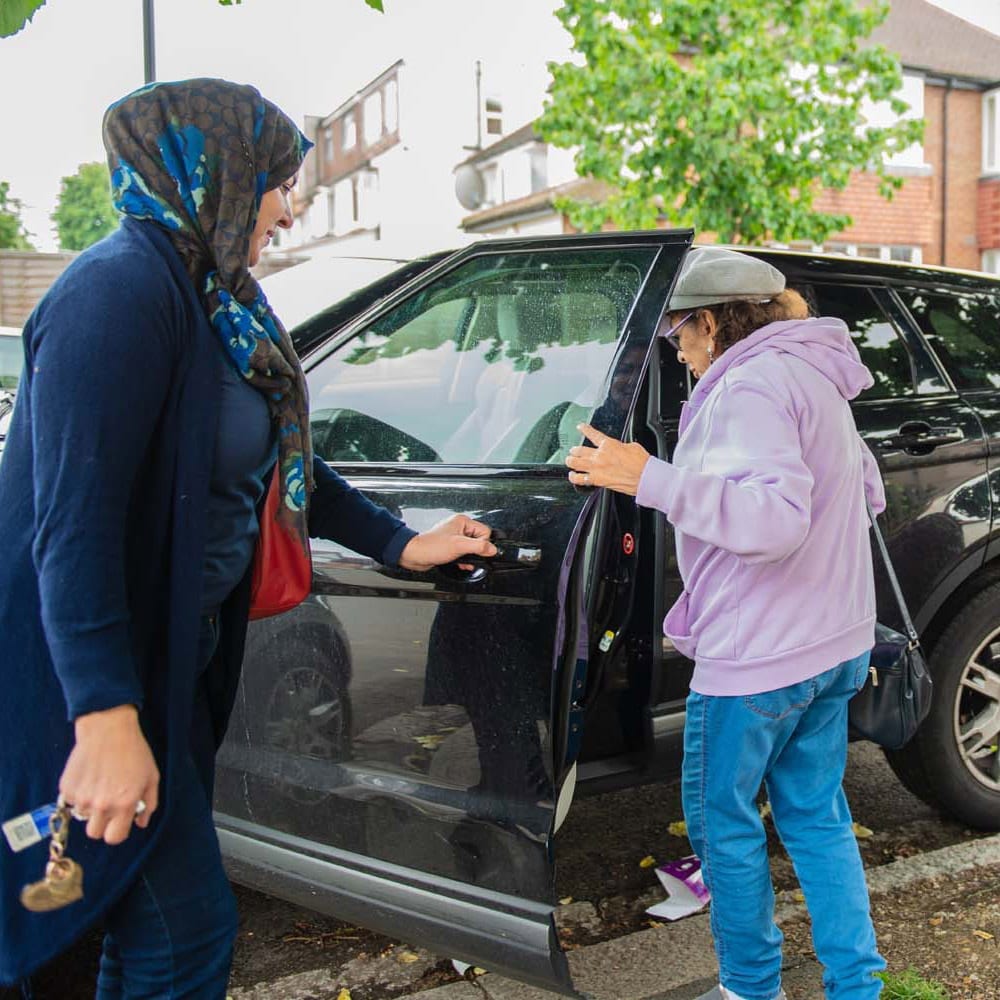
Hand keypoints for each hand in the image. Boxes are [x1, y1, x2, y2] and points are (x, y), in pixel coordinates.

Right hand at [59, 704, 159, 844]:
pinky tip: (89, 776)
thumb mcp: (152, 776)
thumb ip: (149, 803)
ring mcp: (82, 798)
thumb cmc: (134, 751)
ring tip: (99, 785)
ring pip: (82, 816)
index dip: (117, 831)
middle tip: (108, 805)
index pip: (115, 838)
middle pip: (95, 833)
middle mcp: (102, 805)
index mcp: (125, 804)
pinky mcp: (67, 789)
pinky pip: (71, 802)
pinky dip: (78, 794)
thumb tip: (141, 823)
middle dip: (102, 823)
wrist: (108, 729)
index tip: (119, 822)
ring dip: (90, 807)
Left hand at [398, 514, 496, 572]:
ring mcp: (455, 537)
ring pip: (472, 548)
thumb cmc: (431, 546)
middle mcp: (459, 527)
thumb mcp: (459, 546)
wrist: (415, 555)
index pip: (485, 531)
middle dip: (475, 551)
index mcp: (462, 521)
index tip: (476, 551)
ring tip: (460, 559)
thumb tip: (493, 549)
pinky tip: (458, 562)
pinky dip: (463, 559)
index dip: (482, 543)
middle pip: (479, 540)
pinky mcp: (451, 546)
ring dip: (469, 557)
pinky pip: (464, 552)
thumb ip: (479, 547)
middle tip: (467, 555)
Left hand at [565, 423, 650, 496]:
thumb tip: (618, 448)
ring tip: (569, 461)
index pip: (593, 434)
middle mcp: (600, 455)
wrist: (644, 477)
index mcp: (609, 444)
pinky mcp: (597, 480)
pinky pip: (580, 479)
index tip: (580, 427)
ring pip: (574, 463)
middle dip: (575, 450)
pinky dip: (574, 478)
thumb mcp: (631, 446)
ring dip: (570, 461)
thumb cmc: (641, 463)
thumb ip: (620, 446)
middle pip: (579, 450)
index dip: (585, 429)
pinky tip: (572, 476)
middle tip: (573, 451)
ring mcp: (596, 468)